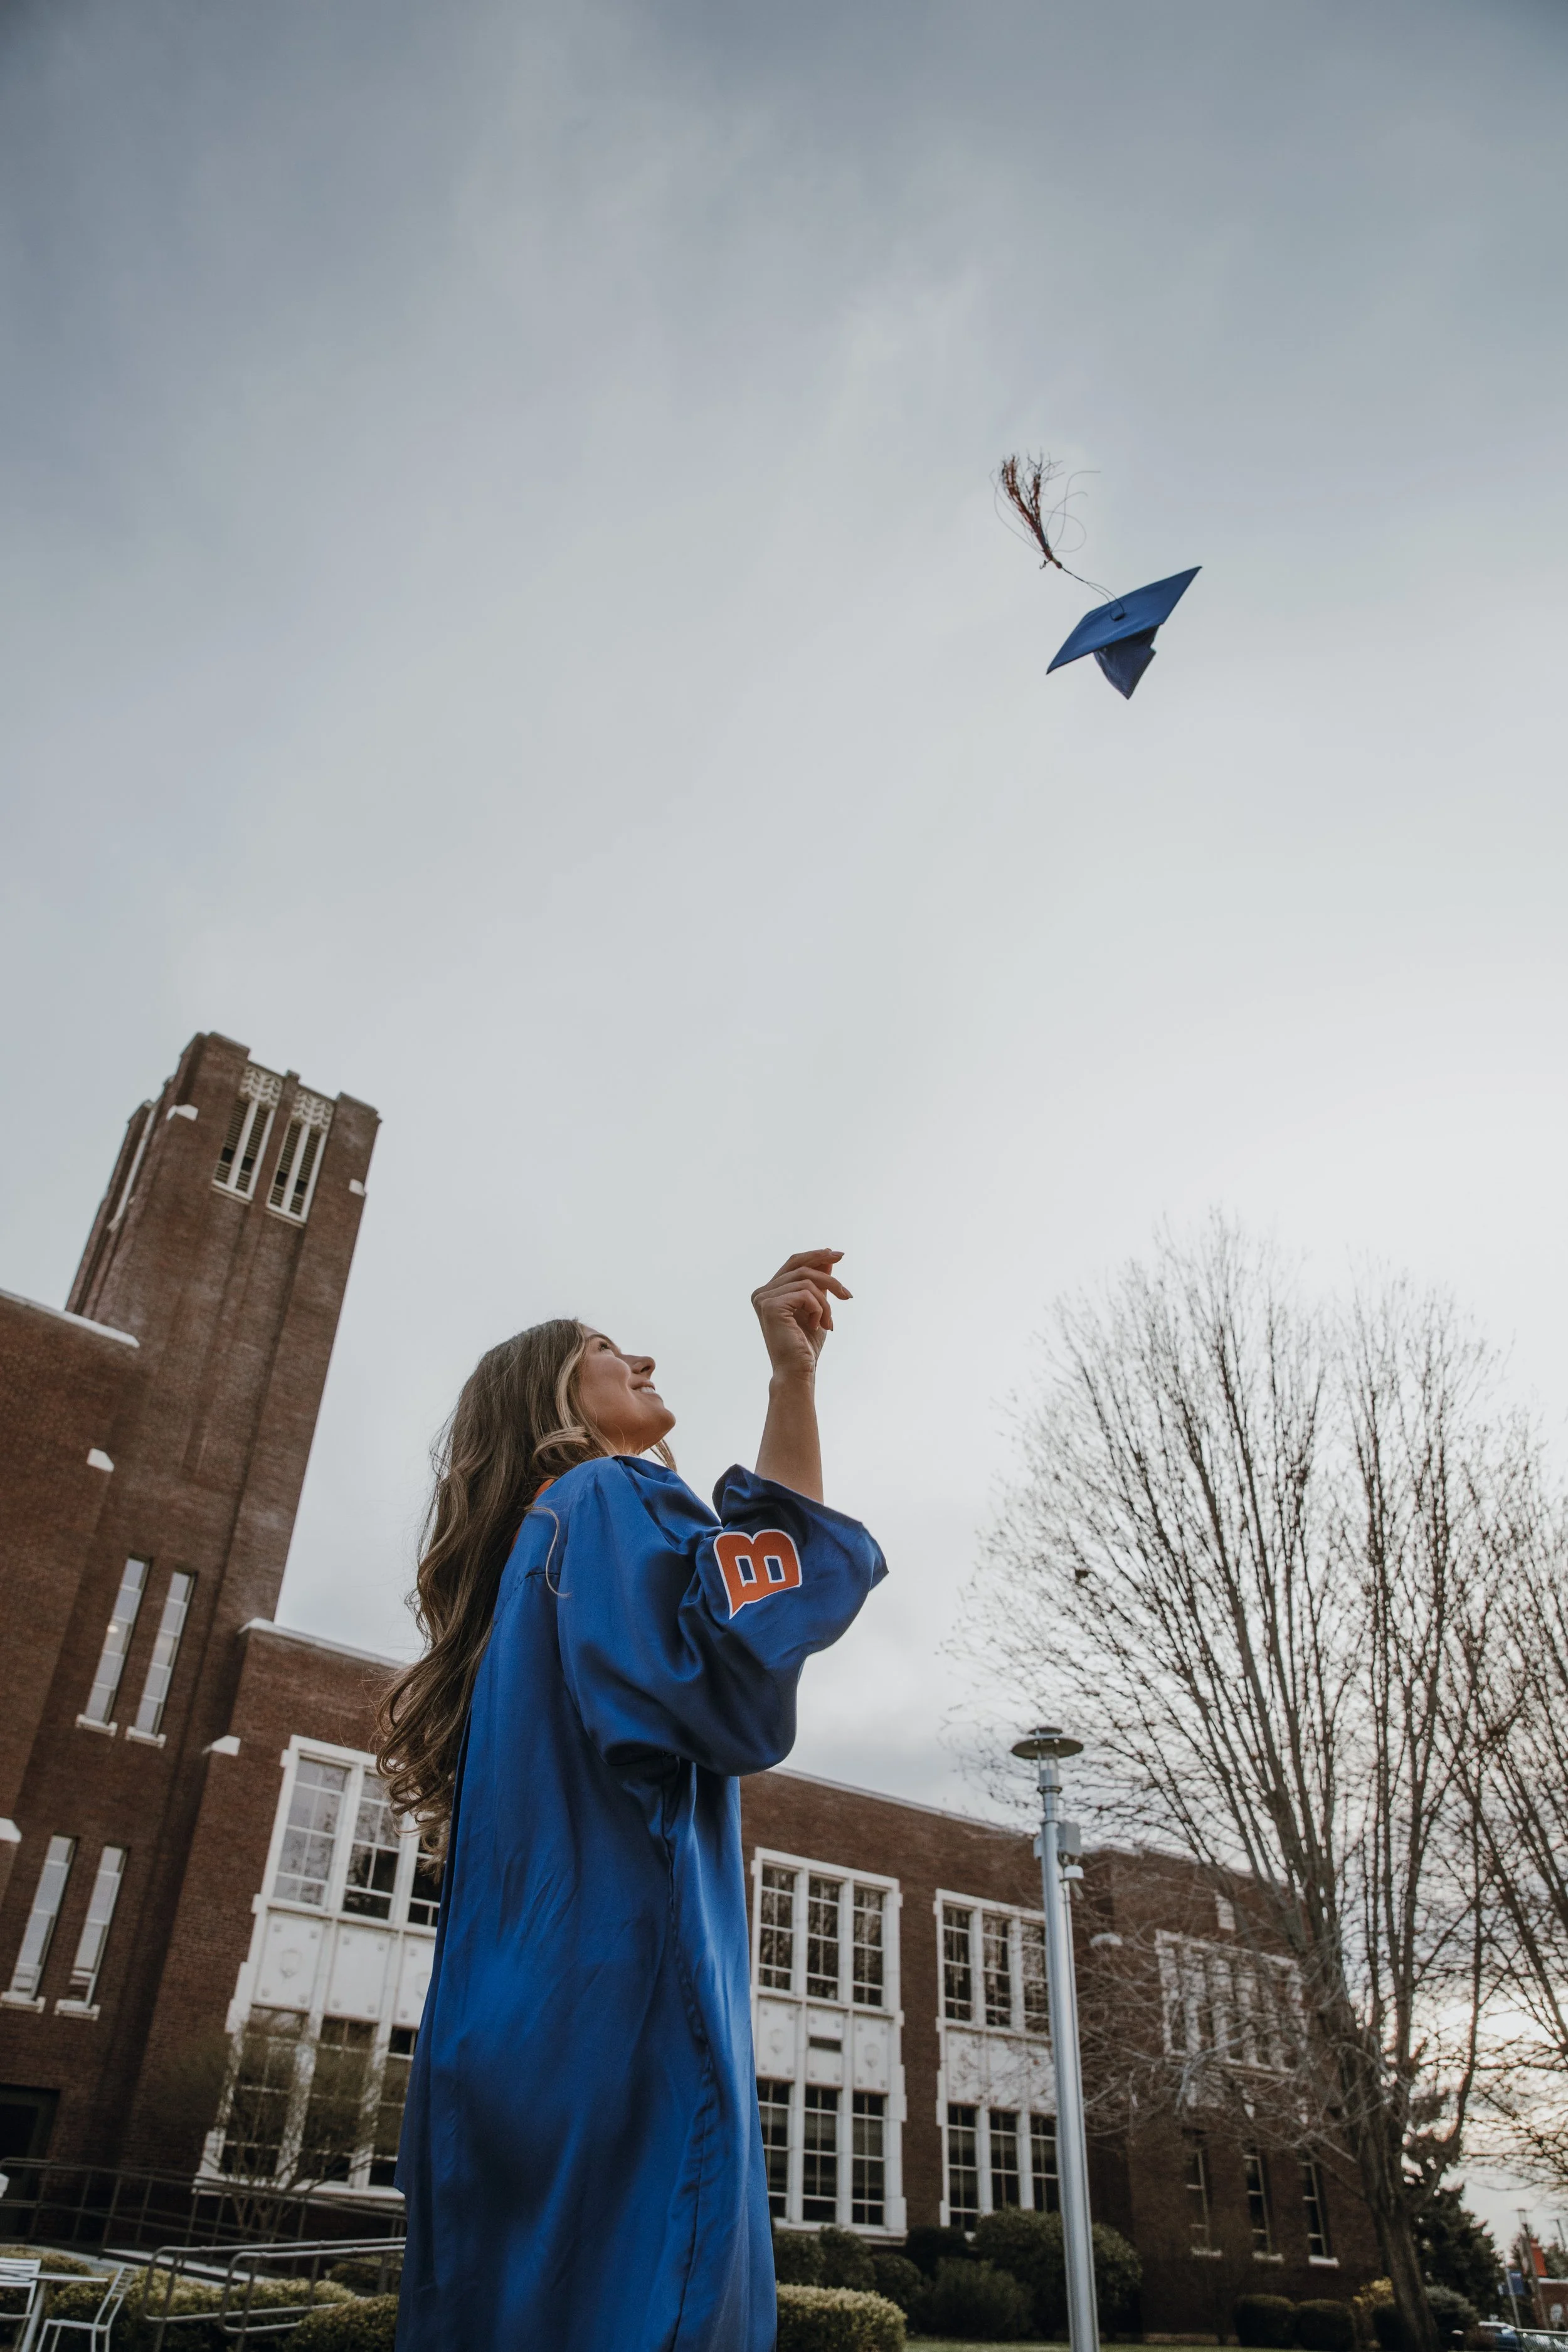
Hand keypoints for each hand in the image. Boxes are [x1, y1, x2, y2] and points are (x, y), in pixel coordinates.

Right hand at [751, 1250, 850, 1383]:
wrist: (798, 1371)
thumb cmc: (805, 1345)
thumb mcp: (816, 1307)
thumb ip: (818, 1283)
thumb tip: (828, 1256)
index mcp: (769, 1292)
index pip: (793, 1263)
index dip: (816, 1255)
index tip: (838, 1255)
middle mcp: (762, 1293)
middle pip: (801, 1268)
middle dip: (828, 1275)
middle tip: (847, 1294)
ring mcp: (763, 1298)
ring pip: (807, 1282)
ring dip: (826, 1302)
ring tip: (829, 1322)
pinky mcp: (771, 1305)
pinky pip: (805, 1294)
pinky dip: (819, 1309)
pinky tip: (818, 1326)